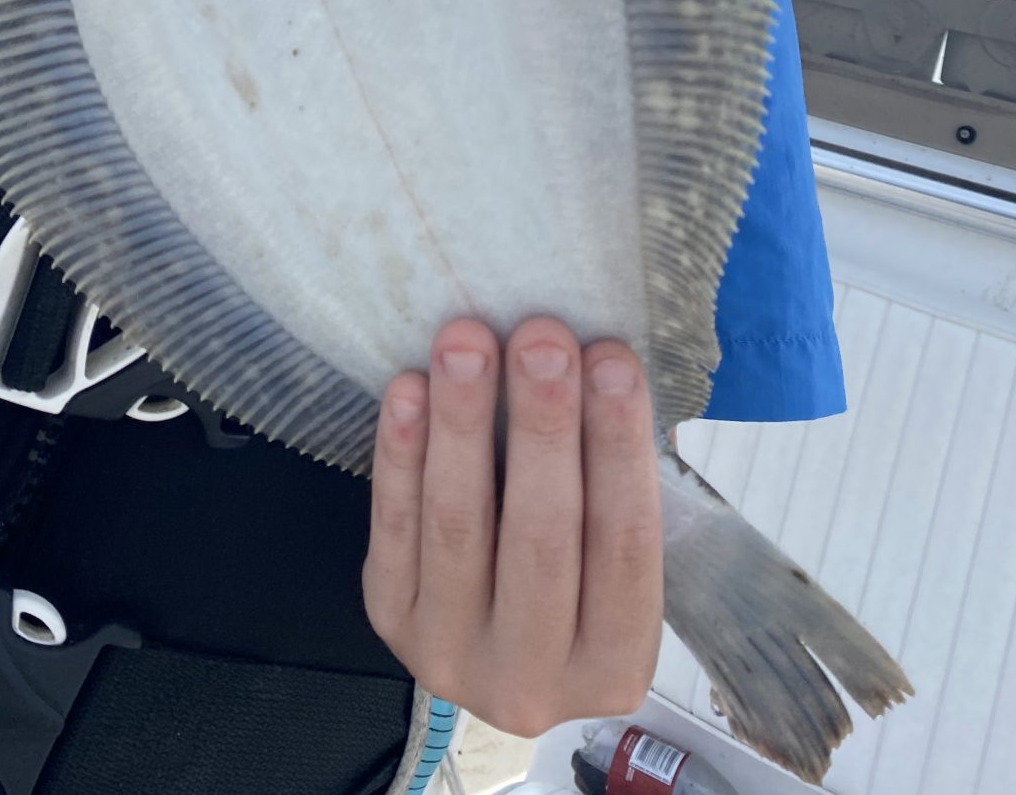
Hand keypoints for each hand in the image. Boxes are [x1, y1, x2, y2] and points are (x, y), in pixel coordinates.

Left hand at [363, 317, 663, 737]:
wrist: (499, 652)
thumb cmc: (574, 578)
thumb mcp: (611, 560)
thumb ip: (607, 481)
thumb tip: (595, 360)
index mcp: (615, 664)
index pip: (625, 546)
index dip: (619, 446)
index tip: (611, 357)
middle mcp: (533, 678)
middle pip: (541, 536)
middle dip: (542, 424)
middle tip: (540, 337)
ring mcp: (452, 655)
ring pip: (458, 525)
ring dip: (462, 421)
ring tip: (467, 341)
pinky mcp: (390, 621)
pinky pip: (394, 527)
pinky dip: (400, 452)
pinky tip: (409, 388)